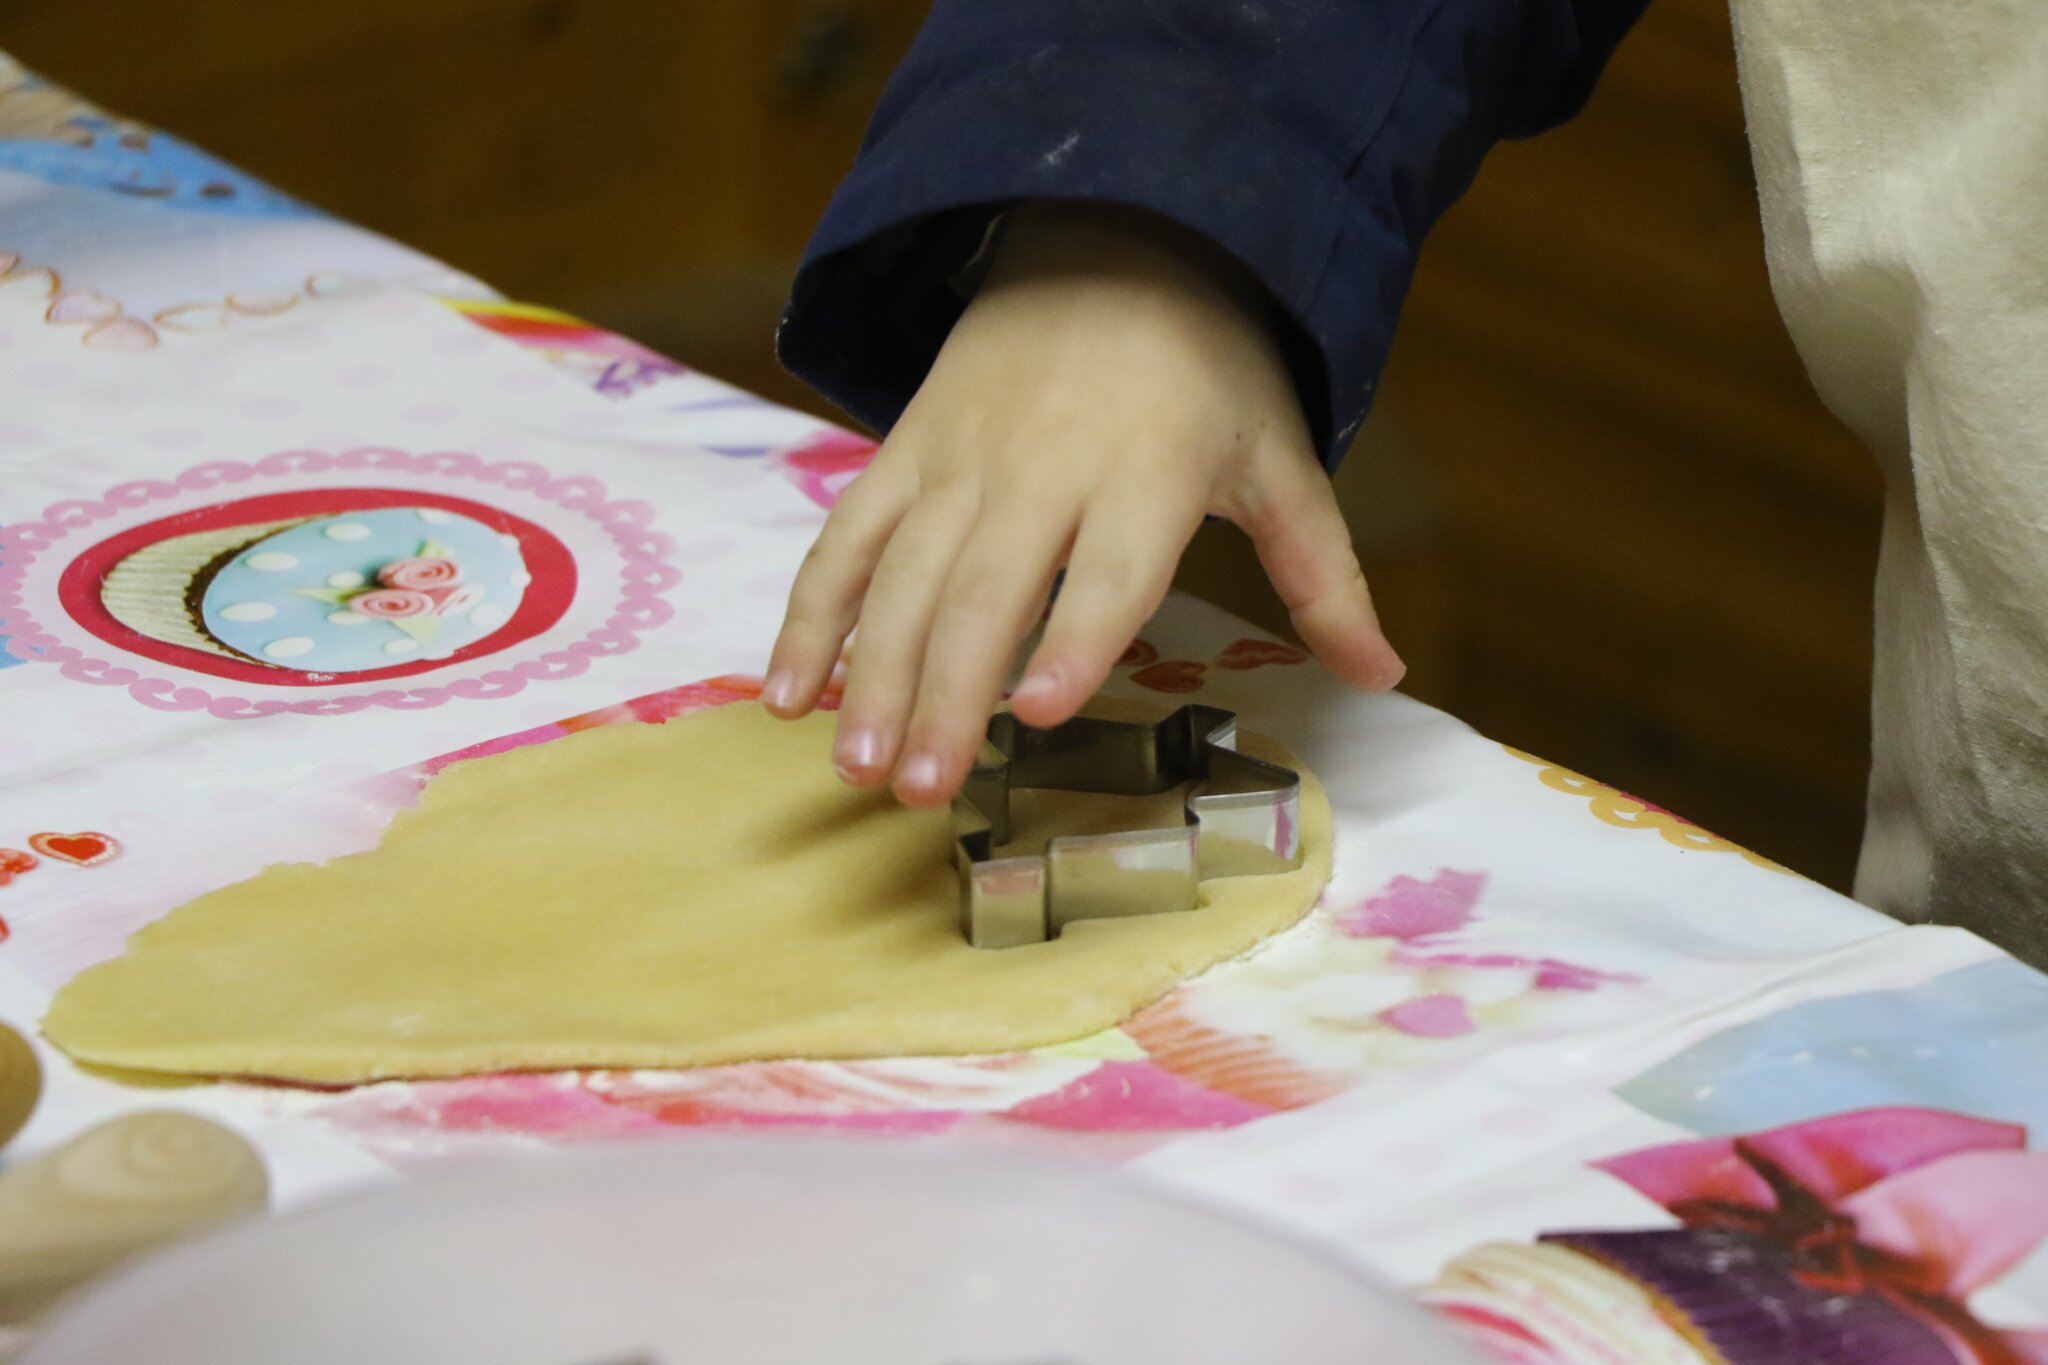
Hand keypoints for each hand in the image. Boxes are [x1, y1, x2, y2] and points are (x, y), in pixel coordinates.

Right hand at [762, 201, 1404, 806]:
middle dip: (944, 693)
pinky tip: (789, 695)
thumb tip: (1386, 677)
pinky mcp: (904, 450)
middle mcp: (1043, 467)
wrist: (1111, 230)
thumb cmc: (1208, 367)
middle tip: (919, 791)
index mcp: (1147, 471)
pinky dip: (810, 616)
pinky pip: (846, 539)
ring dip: (870, 674)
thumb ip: (1321, 574)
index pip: (1109, 568)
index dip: (1072, 638)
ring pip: (902, 576)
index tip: (1036, 710)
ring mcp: (961, 459)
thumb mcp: (1279, 456)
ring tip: (855, 766)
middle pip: (985, 591)